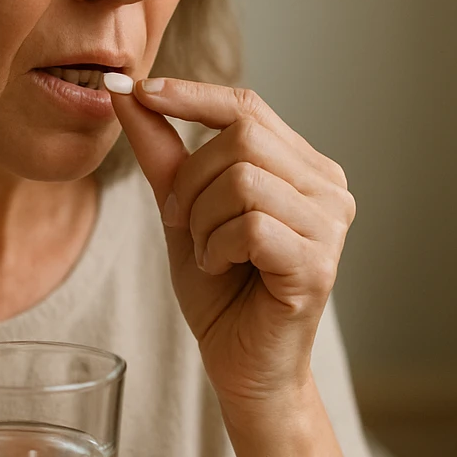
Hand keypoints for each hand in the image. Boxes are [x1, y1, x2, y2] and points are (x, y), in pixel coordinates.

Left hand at [109, 78, 355, 420]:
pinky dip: (217, 248)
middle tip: (184, 223)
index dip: (192, 95)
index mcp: (304, 166)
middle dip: (193, 180)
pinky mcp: (318, 264)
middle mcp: (328, 187)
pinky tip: (222, 269)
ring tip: (209, 252)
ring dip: (203, 220)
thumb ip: (163, 153)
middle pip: (242, 138)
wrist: (240, 365)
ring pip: (243, 180)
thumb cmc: (221, 289)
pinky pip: (250, 227)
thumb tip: (127, 94)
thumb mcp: (183, 209)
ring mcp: (330, 226)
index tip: (140, 91)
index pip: (249, 107)